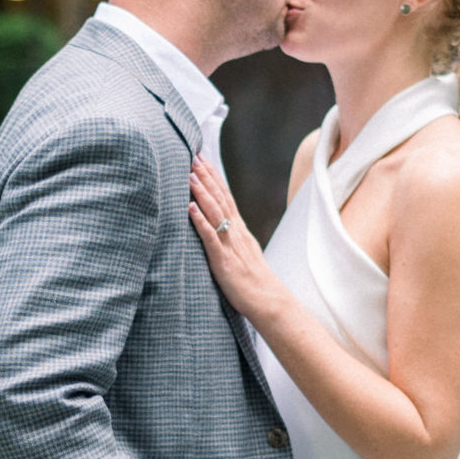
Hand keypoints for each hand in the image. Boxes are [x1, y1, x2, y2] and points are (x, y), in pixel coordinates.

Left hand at [189, 158, 282, 324]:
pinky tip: (190, 209)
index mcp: (240, 231)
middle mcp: (236, 233)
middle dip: (207, 177)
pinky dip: (200, 221)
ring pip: (216, 213)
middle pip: (221, 199)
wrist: (270, 302)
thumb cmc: (254, 282)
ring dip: (203, 193)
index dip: (214, 178)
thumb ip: (232, 239)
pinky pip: (211, 238)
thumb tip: (221, 228)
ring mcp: (231, 246)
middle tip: (194, 156)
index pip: (226, 197)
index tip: (203, 160)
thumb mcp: (243, 254)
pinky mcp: (224, 262)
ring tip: (191, 175)